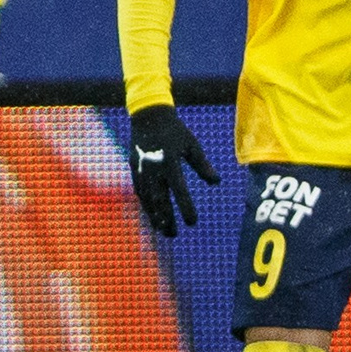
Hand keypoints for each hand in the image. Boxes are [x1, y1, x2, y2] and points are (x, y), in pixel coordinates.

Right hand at [129, 103, 220, 237]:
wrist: (148, 116)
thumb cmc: (175, 131)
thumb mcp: (192, 146)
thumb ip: (203, 165)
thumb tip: (216, 182)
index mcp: (170, 161)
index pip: (179, 191)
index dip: (186, 208)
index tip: (192, 222)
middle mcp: (153, 168)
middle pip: (160, 200)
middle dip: (167, 219)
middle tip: (174, 235)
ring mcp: (141, 170)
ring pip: (148, 199)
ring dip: (155, 216)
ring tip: (163, 230)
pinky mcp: (134, 169)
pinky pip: (140, 192)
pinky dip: (146, 206)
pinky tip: (152, 216)